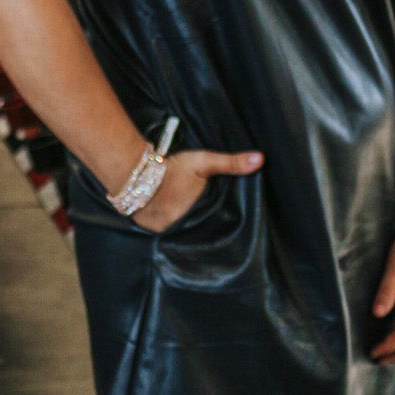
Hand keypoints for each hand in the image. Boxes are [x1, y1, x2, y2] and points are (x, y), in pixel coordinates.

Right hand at [133, 148, 262, 232]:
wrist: (133, 173)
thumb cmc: (172, 167)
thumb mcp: (203, 162)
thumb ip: (231, 163)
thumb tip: (261, 159)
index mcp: (201, 213)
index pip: (217, 222)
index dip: (219, 218)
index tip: (222, 215)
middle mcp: (185, 227)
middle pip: (201, 228)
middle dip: (204, 224)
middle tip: (205, 216)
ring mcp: (167, 232)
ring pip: (184, 233)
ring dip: (187, 228)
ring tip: (188, 220)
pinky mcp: (153, 232)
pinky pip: (167, 234)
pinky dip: (170, 229)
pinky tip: (171, 221)